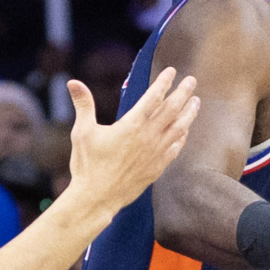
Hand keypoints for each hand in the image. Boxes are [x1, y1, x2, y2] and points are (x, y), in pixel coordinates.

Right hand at [65, 69, 198, 216]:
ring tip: (196, 102)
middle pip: (172, 110)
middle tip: (192, 81)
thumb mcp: (82, 131)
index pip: (153, 98)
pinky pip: (175, 149)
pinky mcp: (157, 168)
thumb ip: (83, 105)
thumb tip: (73, 82)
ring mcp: (155, 154)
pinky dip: (182, 137)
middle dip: (183, 93)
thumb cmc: (88, 165)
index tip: (171, 71)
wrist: (97, 198)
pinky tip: (185, 131)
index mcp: (131, 125)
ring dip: (189, 114)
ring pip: (179, 129)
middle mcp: (148, 137)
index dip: (163, 82)